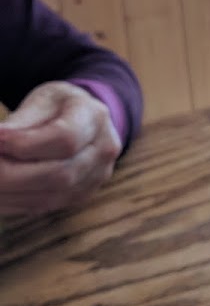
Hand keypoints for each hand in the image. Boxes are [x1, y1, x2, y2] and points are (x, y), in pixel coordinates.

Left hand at [0, 82, 122, 214]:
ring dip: (10, 193)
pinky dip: (15, 202)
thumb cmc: (60, 107)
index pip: (65, 138)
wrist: (87, 121)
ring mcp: (95, 177)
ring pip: (51, 195)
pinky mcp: (80, 195)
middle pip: (60, 173)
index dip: (27, 144)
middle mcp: (103, 151)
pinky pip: (45, 206)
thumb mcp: (43, 100)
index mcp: (94, 117)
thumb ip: (21, 121)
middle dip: (12, 174)